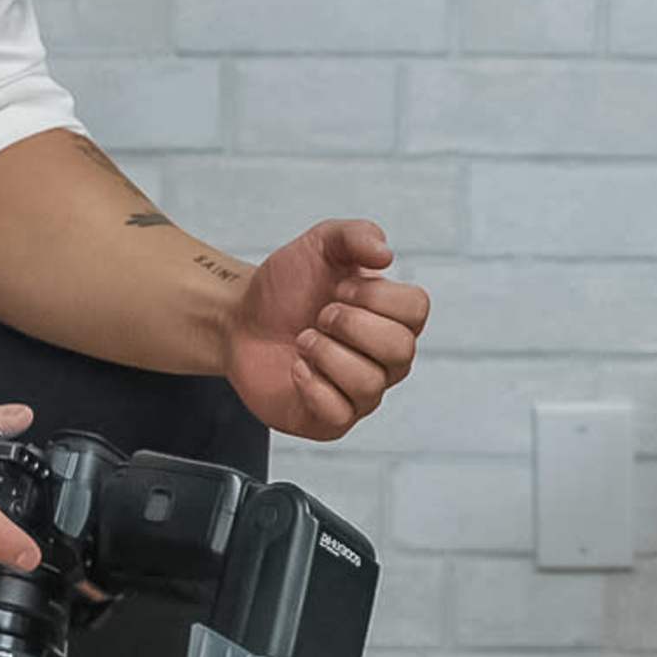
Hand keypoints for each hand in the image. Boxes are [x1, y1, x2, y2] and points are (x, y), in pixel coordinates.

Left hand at [225, 219, 428, 439]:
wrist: (240, 319)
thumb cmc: (288, 287)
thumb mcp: (321, 244)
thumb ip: (356, 235)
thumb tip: (385, 254)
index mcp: (393, 317)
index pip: (417, 309)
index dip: (376, 295)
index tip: (339, 287)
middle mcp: (386, 359)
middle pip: (400, 349)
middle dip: (350, 325)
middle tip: (320, 315)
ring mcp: (362, 393)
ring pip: (369, 384)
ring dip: (326, 353)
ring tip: (303, 341)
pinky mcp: (331, 420)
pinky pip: (339, 413)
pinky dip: (312, 386)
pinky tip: (296, 369)